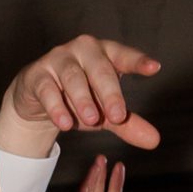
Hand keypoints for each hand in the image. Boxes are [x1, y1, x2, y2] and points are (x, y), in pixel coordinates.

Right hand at [0, 35, 161, 154]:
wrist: (38, 100)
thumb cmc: (78, 99)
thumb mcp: (105, 113)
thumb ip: (128, 124)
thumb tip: (155, 141)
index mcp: (105, 54)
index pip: (124, 56)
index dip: (138, 61)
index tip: (154, 68)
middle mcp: (83, 50)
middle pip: (100, 68)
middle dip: (110, 93)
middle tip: (118, 117)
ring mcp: (59, 59)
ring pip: (73, 76)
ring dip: (83, 100)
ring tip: (92, 121)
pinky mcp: (38, 75)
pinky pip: (48, 89)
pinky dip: (57, 107)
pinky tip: (65, 124)